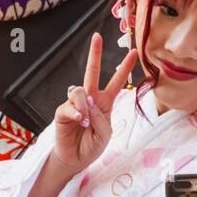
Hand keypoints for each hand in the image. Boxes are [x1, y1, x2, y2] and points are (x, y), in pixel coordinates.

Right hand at [51, 35, 138, 175]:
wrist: (76, 159)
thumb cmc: (92, 146)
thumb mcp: (105, 133)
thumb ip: (100, 117)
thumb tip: (87, 102)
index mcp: (104, 103)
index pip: (116, 81)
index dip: (124, 67)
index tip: (134, 51)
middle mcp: (90, 99)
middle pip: (92, 72)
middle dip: (95, 53)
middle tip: (97, 36)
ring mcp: (75, 104)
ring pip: (79, 90)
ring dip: (83, 106)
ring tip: (84, 122)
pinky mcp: (62, 112)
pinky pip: (68, 105)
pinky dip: (75, 112)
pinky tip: (78, 121)